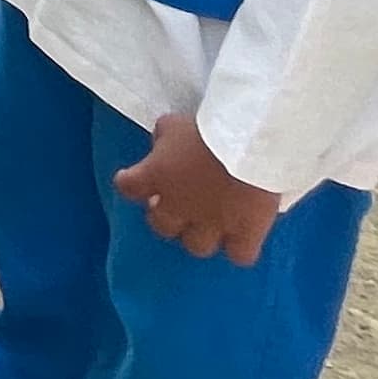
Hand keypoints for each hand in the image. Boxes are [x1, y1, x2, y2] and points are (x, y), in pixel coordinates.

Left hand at [115, 111, 281, 264]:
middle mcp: (178, 206)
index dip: (131, 184)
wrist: (250, 143)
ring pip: (197, 245)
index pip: (127, 187)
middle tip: (177, 205)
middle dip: (166, 217)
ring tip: (210, 224)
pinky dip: (240, 249)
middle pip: (161, 225)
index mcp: (155, 176)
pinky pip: (239, 255)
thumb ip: (163, 139)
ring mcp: (211, 224)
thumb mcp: (173, 124)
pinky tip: (242, 238)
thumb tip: (163, 147)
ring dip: (200, 235)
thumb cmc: (210, 128)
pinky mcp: (245, 233)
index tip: (135, 180)